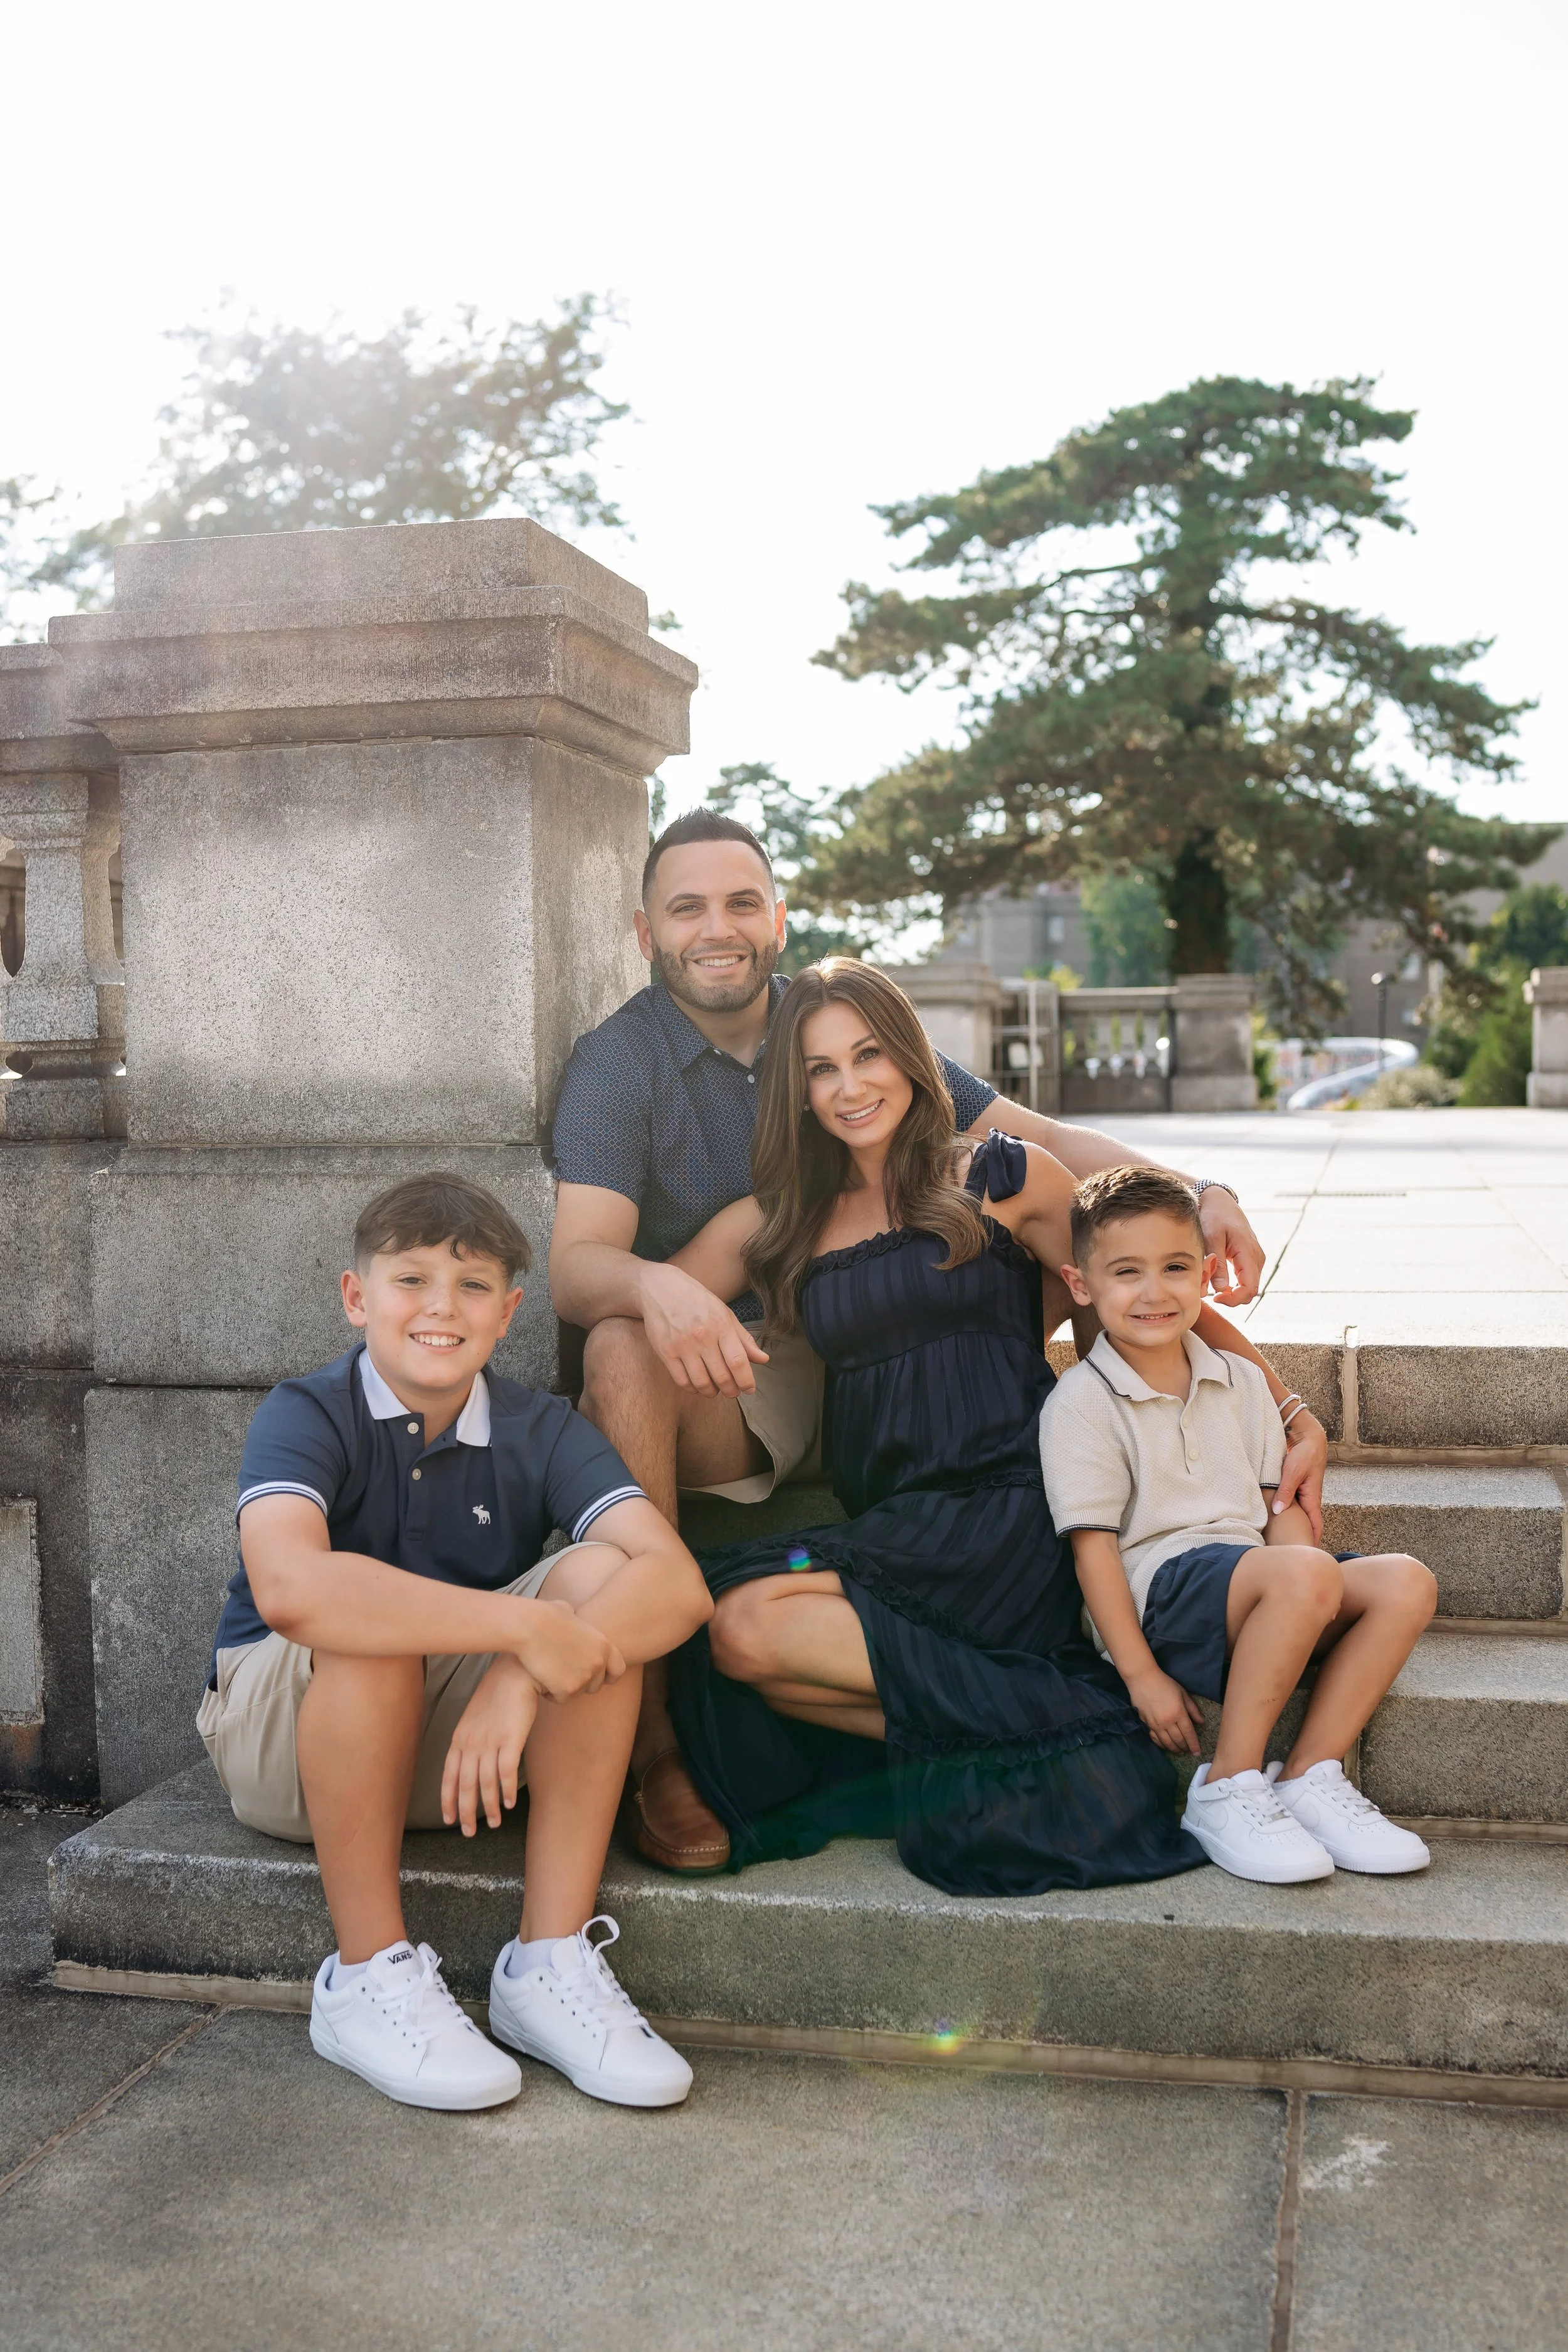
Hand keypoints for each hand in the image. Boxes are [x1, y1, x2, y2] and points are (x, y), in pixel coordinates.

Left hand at [441, 1655, 536, 1835]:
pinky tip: (509, 1804)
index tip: (449, 1820)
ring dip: (489, 1807)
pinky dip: (506, 1791)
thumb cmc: (497, 1695)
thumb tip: (471, 1763)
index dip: (447, 1800)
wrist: (515, 1673)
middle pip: (465, 1785)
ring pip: (485, 1783)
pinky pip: (506, 1772)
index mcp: (459, 1738)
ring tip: (494, 1823)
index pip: (448, 1776)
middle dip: (466, 1812)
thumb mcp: (474, 1718)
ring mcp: (489, 1741)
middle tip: (470, 1832)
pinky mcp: (510, 1739)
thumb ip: (470, 1740)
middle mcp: (470, 1742)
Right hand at [512, 1597, 624, 1699]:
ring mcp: (585, 1677)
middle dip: (580, 1683)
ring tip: (548, 1669)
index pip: (618, 1670)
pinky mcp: (568, 1689)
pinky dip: (551, 1692)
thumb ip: (577, 1624)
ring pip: (576, 1693)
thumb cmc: (544, 1616)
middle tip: (561, 1672)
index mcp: (604, 1644)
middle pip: (595, 1686)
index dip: (606, 1675)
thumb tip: (570, 1615)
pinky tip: (542, 1676)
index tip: (594, 1675)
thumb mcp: (570, 1614)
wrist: (530, 1626)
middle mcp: (599, 1662)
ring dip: (564, 1687)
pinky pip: (561, 1698)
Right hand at [638, 1260, 768, 1397]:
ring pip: (701, 1382)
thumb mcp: (725, 1314)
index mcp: (721, 1325)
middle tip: (733, 1391)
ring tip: (715, 1390)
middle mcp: (702, 1336)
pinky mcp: (665, 1352)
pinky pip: (682, 1380)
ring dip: (712, 1392)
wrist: (661, 1289)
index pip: (738, 1361)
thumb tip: (763, 1359)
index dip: (746, 1380)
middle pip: (721, 1376)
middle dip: (731, 1390)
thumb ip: (744, 1339)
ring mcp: (682, 1345)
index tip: (749, 1389)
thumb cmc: (697, 1301)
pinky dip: (692, 1388)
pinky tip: (697, 1384)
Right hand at [1127, 1665, 1203, 1753]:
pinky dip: (1162, 1745)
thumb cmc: (1165, 1684)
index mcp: (1178, 1713)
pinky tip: (1166, 1746)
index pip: (1188, 1733)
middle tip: (1189, 1751)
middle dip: (1185, 1748)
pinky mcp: (1146, 1724)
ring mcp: (1155, 1724)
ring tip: (1179, 1751)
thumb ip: (1193, 1709)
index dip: (1194, 1744)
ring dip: (1174, 1749)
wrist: (1143, 1679)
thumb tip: (1201, 1722)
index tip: (1197, 1752)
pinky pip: (1155, 1739)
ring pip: (1167, 1742)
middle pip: (1178, 1740)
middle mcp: (1167, 1722)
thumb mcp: (1182, 1693)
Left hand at [1199, 1191, 1264, 1306]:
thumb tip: (1220, 1289)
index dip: (1234, 1299)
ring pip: (1246, 1286)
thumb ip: (1217, 1264)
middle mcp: (1256, 1258)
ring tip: (1210, 1281)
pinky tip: (1215, 1277)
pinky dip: (1230, 1283)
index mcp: (1249, 1253)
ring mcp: (1255, 1259)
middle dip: (1230, 1297)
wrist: (1219, 1201)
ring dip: (1229, 1290)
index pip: (1250, 1289)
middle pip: (1250, 1291)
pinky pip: (1243, 1278)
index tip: (1215, 1298)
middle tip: (1208, 1291)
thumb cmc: (1214, 1216)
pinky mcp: (1248, 1259)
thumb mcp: (1211, 1238)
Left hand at [1273, 1411, 1325, 1542]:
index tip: (1305, 1556)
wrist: (1308, 1438)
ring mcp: (1302, 1494)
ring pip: (1297, 1514)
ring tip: (1279, 1539)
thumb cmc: (1304, 1454)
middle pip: (1305, 1523)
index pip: (1315, 1526)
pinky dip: (1285, 1511)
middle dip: (1299, 1537)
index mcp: (1312, 1499)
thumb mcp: (1293, 1473)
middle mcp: (1309, 1499)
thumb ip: (1286, 1492)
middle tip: (1287, 1552)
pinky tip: (1274, 1517)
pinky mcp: (1295, 1487)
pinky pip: (1291, 1503)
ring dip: (1291, 1524)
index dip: (1311, 1541)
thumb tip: (1279, 1512)